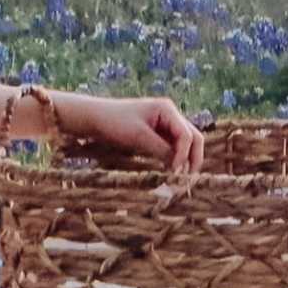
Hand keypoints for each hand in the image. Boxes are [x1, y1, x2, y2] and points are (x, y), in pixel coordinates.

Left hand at [68, 91, 206, 172]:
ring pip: (184, 144)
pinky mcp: (157, 134)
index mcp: (167, 109)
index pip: (186, 135)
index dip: (184, 154)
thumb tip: (178, 167)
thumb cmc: (114, 123)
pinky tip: (169, 171)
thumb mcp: (139, 137)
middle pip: (192, 137)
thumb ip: (161, 150)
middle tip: (188, 178)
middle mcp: (170, 115)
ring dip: (184, 159)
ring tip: (178, 178)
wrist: (94, 119)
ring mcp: (165, 124)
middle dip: (193, 157)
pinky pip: (172, 147)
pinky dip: (174, 159)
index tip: (174, 172)